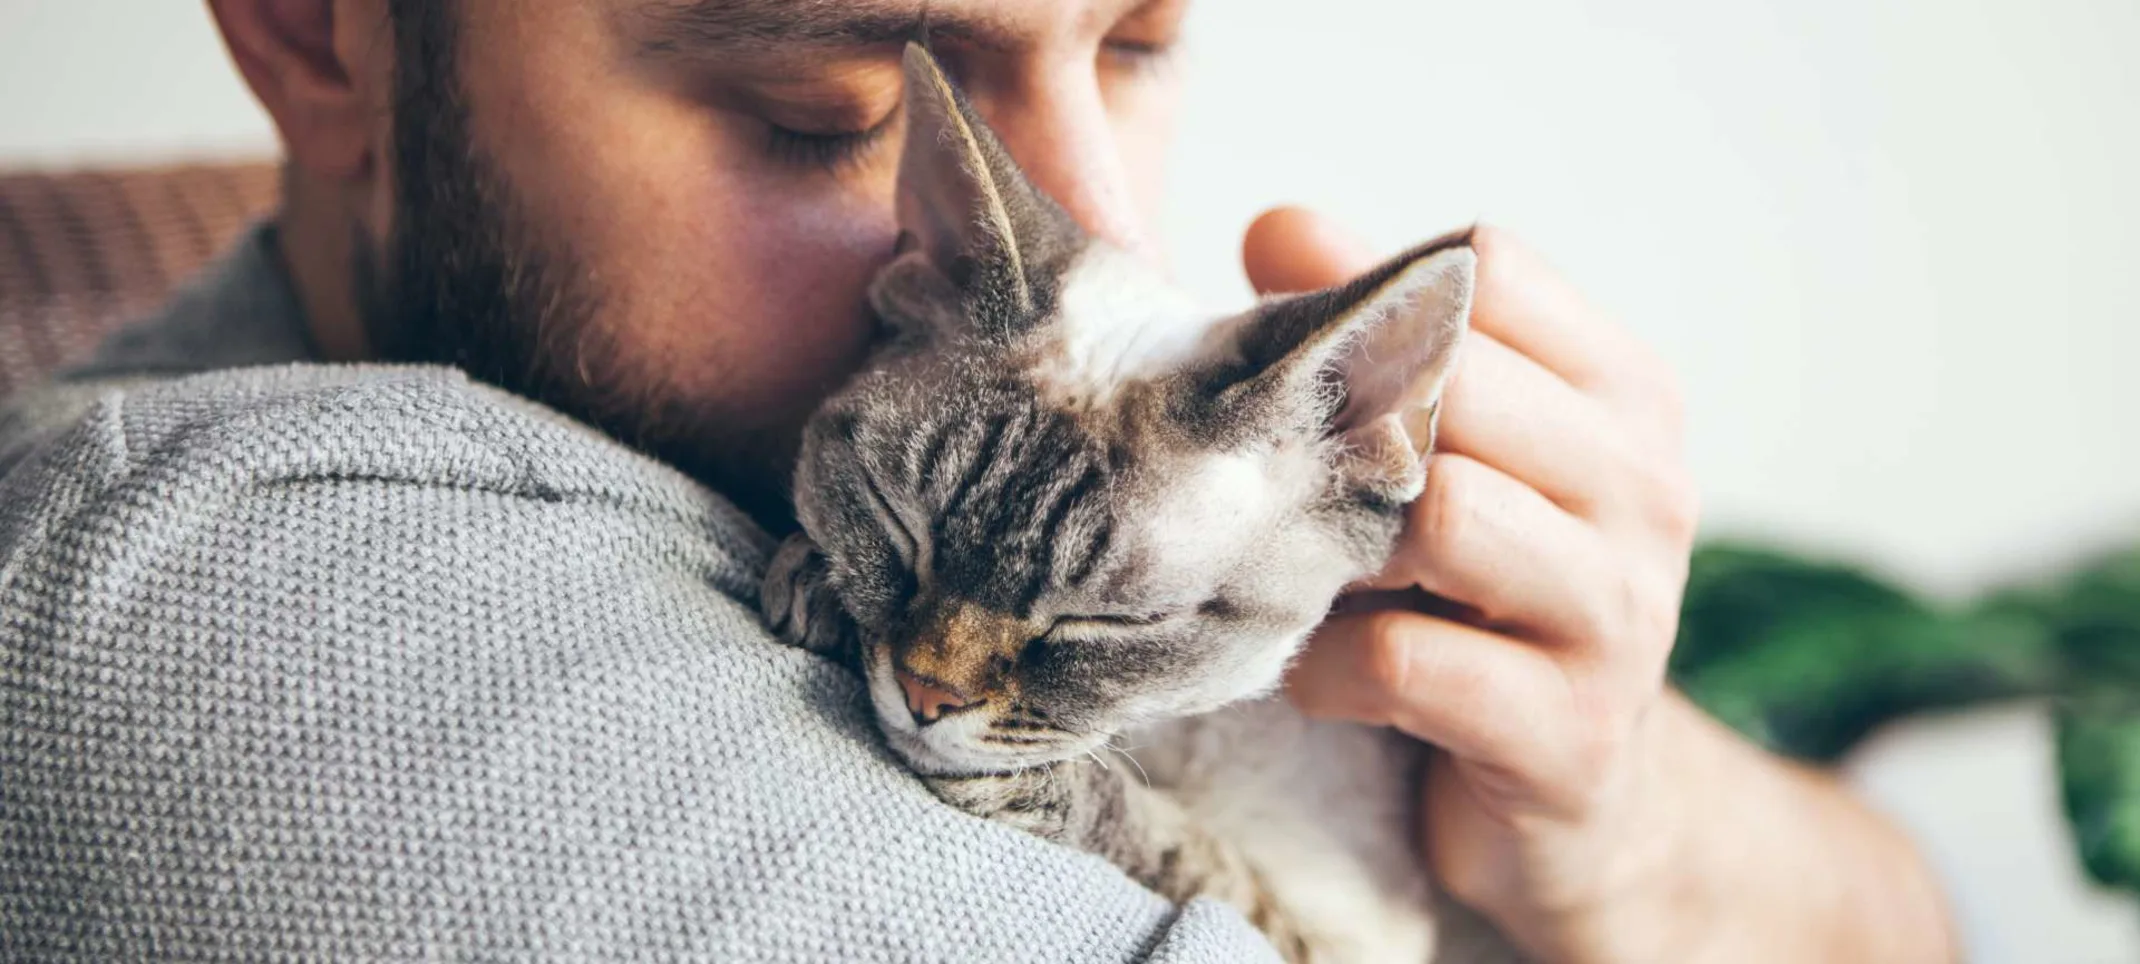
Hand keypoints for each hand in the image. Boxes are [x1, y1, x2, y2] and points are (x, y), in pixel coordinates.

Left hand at [1248, 209, 1953, 962]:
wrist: (1589, 811)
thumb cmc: (1487, 605)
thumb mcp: (1453, 458)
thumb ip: (1379, 337)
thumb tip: (1278, 225)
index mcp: (1625, 397)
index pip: (1490, 267)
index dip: (1372, 295)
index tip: (1307, 358)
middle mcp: (1646, 490)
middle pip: (1459, 382)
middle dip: (1346, 426)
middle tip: (1282, 480)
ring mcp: (1623, 616)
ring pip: (1444, 516)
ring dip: (1336, 550)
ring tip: (1310, 582)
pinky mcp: (1572, 737)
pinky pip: (1409, 662)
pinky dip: (1330, 669)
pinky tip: (1322, 676)